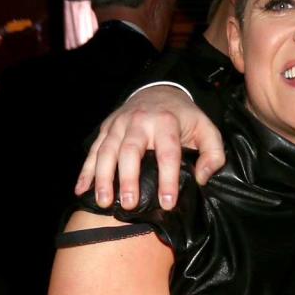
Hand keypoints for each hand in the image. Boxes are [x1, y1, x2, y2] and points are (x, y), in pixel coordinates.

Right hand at [75, 86, 223, 209]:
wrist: (160, 89)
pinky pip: (93, 150)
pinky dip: (86, 170)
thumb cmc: (185, 117)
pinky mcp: (106, 128)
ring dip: (103, 178)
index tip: (167, 203)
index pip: (167, 153)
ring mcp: (120, 124)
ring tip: (104, 202)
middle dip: (128, 179)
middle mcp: (140, 121)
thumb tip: (201, 178)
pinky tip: (81, 190)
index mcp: (167, 122)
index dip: (167, 179)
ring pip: (107, 151)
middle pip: (131, 151)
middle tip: (129, 205)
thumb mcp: (207, 129)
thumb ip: (213, 154)